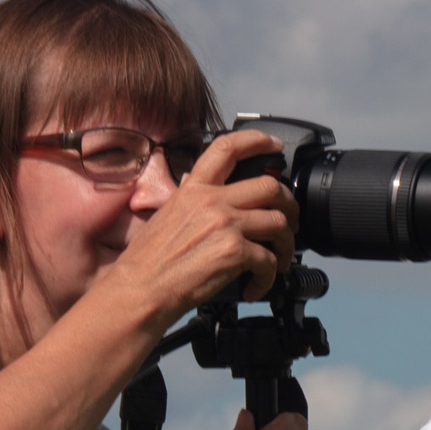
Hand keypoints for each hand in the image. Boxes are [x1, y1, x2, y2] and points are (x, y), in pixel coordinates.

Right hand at [105, 127, 296, 317]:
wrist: (140, 289)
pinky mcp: (234, 251)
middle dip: (290, 205)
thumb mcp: (168, 215)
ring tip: (279, 260)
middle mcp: (212, 201)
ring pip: (279, 222)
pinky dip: (269, 277)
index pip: (228, 148)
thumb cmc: (148, 261)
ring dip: (286, 244)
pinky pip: (270, 260)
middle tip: (290, 221)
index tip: (274, 145)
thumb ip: (193, 200)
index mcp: (194, 189)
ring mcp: (225, 224)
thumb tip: (209, 192)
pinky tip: (255, 286)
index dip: (257, 140)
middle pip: (270, 186)